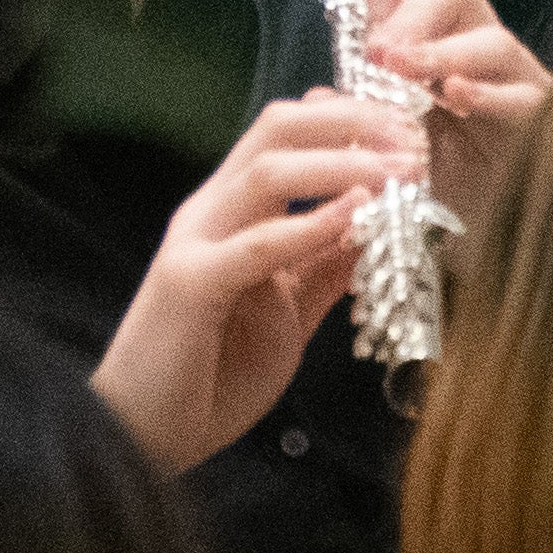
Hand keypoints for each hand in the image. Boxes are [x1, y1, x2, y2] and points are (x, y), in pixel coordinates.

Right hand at [92, 88, 405, 472]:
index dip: (347, 116)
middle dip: (351, 121)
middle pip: (277, 131)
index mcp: (232, 211)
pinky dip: (307, 226)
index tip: (408, 126)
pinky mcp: (190, 283)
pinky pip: (255, 245)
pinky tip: (354, 216)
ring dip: (341, 164)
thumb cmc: (210, 375)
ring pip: (267, 172)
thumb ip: (325, 267)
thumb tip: (379, 228)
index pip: (286, 133)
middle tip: (413, 136)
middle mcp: (211, 212)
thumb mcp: (288, 311)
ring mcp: (196, 242)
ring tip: (399, 171)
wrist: (140, 436)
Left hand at [357, 0, 547, 228]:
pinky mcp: (541, 121)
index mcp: (442, 36)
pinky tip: (456, 96)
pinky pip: (521, 96)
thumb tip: (318, 96)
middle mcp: (479, 47)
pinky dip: (486, 93)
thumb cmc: (444, 177)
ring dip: (441, 51)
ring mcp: (515, 81)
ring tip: (403, 69)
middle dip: (413, 12)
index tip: (368, 29)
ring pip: (492, 38)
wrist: (494, 231)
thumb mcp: (393, 141)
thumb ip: (360, 114)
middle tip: (381, 52)